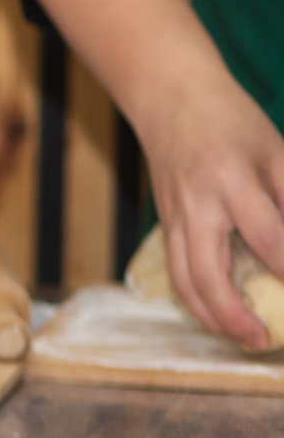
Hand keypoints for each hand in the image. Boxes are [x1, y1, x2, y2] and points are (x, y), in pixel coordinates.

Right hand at [132, 75, 283, 349]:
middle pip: (208, 273)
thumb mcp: (276, 150)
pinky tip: (216, 317)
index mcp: (232, 182)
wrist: (170, 98)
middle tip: (264, 338)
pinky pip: (175, 271)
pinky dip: (194, 301)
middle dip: (235, 314)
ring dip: (211, 317)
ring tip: (242, 338)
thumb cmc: (232, 122)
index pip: (269, 238)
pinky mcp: (165, 223)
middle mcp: (197, 205)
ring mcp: (174, 217)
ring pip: (183, 280)